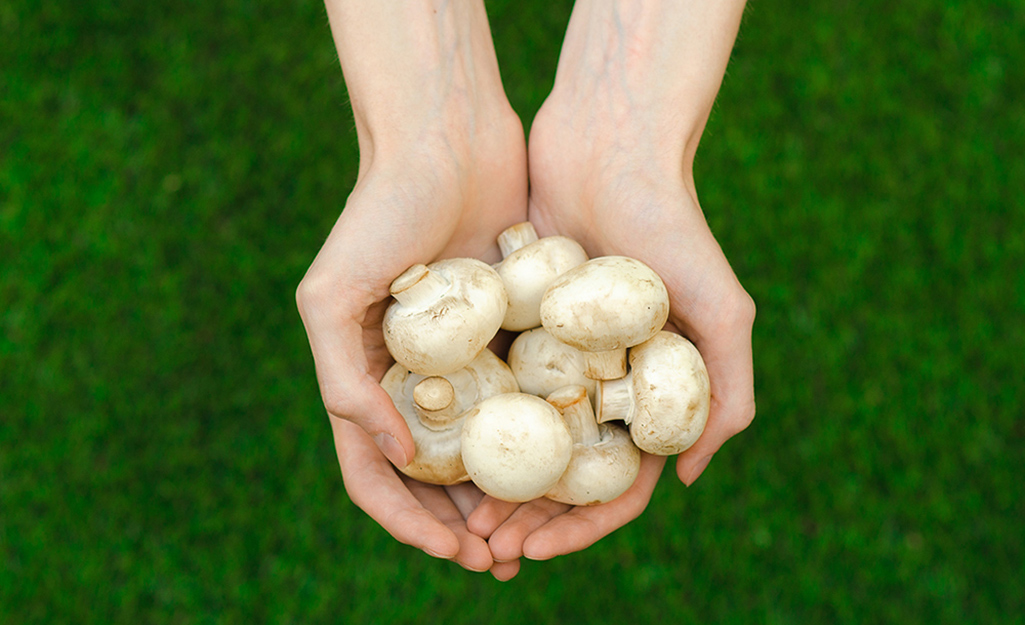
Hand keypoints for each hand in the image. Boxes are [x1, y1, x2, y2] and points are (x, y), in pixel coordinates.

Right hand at [296, 111, 527, 572]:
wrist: (448, 140)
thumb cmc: (378, 212)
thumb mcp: (332, 297)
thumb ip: (344, 381)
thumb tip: (395, 457)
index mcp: (367, 380)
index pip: (378, 474)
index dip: (410, 522)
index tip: (456, 552)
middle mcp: (417, 379)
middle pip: (437, 475)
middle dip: (465, 525)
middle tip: (505, 559)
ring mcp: (467, 359)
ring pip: (489, 447)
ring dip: (509, 495)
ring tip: (542, 531)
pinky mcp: (514, 331)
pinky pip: (529, 395)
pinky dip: (544, 435)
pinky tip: (575, 463)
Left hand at [466, 0, 753, 567]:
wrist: (608, 144)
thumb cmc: (673, 224)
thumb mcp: (720, 309)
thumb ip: (725, 393)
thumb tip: (688, 478)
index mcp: (647, 391)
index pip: (617, 482)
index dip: (581, 525)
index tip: (536, 549)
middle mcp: (599, 378)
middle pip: (559, 470)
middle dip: (527, 516)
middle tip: (486, 544)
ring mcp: (552, 351)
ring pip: (515, 435)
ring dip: (490, 479)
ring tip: (456, 510)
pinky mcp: (512, 318)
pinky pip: (485, 378)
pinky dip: (465, 418)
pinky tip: (433, 446)